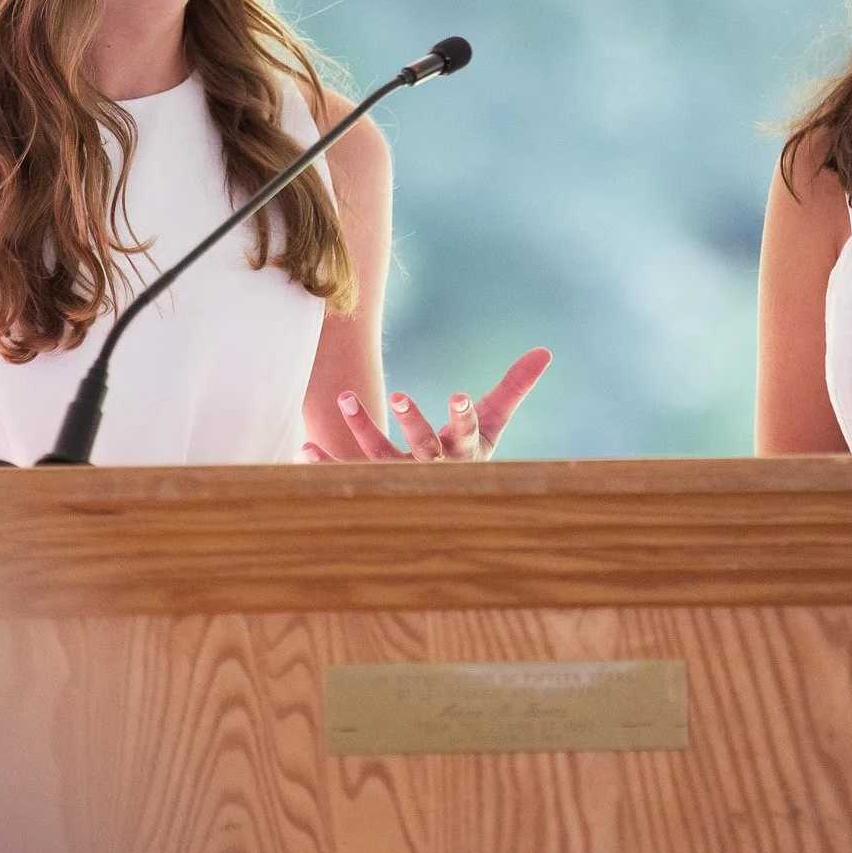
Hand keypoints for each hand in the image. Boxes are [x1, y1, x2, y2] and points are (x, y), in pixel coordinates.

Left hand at [304, 347, 551, 462]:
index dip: (462, 416)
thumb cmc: (470, 453)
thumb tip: (547, 349)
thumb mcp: (493, 422)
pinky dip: (327, 463)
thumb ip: (515, 387)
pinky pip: (347, 472)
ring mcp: (399, 477)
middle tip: (400, 395)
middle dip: (413, 422)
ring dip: (364, 428)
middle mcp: (432, 468)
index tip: (459, 395)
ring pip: (380, 455)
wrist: (443, 503)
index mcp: (463, 452)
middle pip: (423, 446)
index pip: (466, 433)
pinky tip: (305, 447)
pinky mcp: (371, 482)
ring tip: (346, 397)